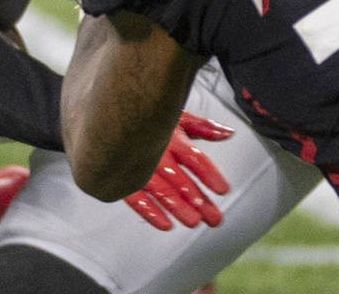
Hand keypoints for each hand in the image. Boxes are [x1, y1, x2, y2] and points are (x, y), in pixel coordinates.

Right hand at [122, 111, 233, 229]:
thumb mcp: (177, 116)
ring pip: (160, 190)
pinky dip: (149, 212)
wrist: (110, 114)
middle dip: (198, 200)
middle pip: (179, 179)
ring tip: (193, 222)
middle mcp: (155, 152)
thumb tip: (228, 133)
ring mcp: (137, 166)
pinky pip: (135, 197)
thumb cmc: (147, 115)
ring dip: (177, 208)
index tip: (222, 189)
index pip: (194, 157)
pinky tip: (165, 224)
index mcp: (171, 137)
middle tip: (214, 218)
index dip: (209, 174)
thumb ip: (203, 127)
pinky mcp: (121, 177)